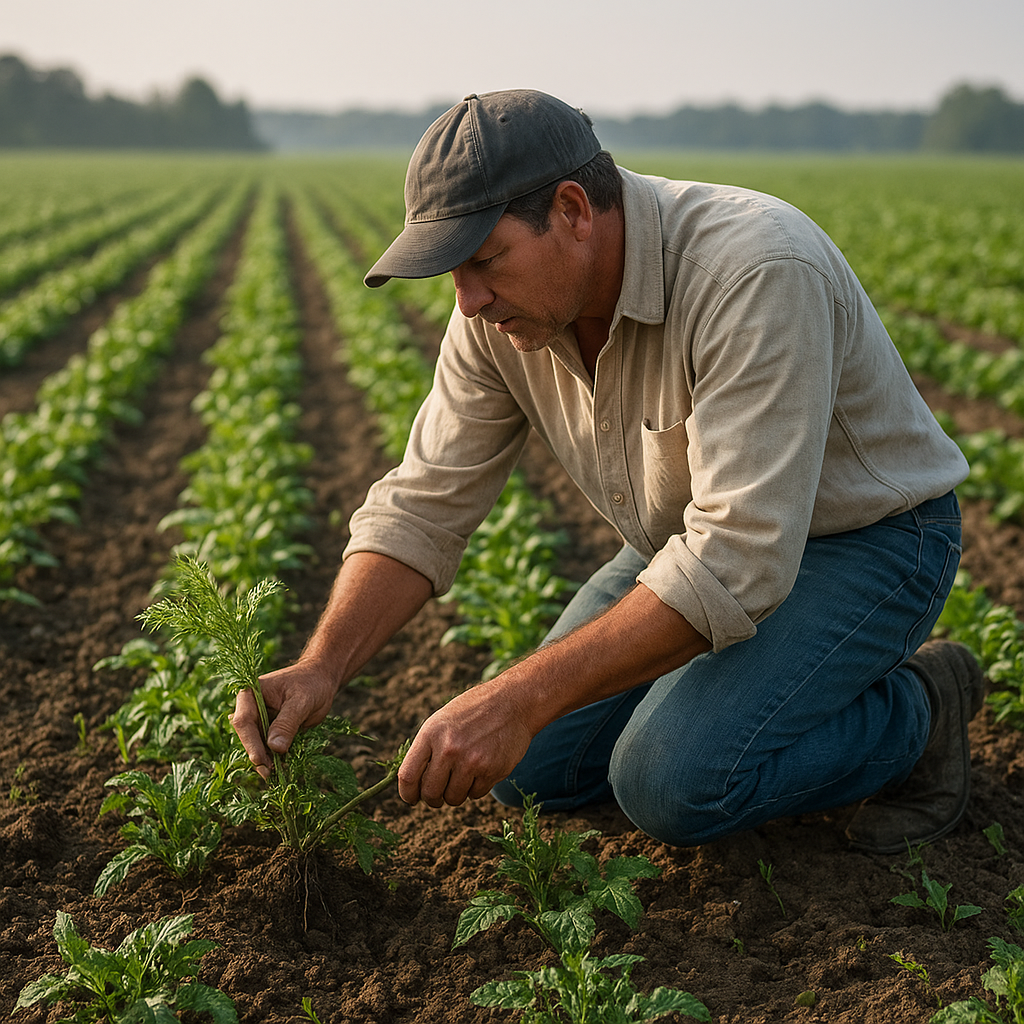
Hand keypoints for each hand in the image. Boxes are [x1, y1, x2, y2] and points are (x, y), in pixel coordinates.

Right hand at [230, 659, 338, 778]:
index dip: (250, 742)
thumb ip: (287, 723)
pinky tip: (281, 768)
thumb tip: (274, 747)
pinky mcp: (269, 731)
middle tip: (269, 773)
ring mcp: (259, 721)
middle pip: (248, 736)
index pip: (244, 721)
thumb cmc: (311, 684)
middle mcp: (250, 708)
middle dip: (258, 755)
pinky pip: (268, 747)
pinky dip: (274, 758)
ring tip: (276, 774)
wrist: (321, 680)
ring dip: (266, 760)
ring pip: (257, 745)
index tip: (259, 760)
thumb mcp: (301, 701)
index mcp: (250, 694)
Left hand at [398, 682, 534, 807]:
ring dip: (456, 793)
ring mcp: (471, 761)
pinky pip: (476, 794)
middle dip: (433, 799)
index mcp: (431, 733)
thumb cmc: (474, 711)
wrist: (513, 702)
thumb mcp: (442, 721)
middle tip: (438, 795)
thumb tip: (414, 784)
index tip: (413, 798)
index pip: (408, 776)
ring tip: (463, 775)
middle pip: (430, 793)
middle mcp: (449, 748)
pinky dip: (476, 788)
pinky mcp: (492, 770)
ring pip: (454, 798)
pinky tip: (482, 769)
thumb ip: (427, 749)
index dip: (408, 793)